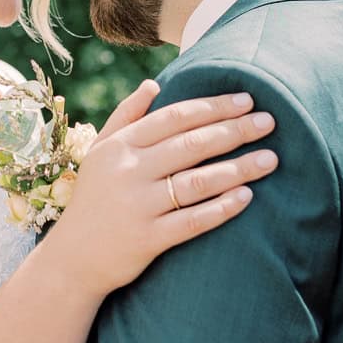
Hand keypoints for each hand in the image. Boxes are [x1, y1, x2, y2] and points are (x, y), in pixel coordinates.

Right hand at [50, 86, 277, 297]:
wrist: (73, 258)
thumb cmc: (94, 198)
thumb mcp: (100, 152)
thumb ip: (126, 116)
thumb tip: (154, 84)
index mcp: (120, 146)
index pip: (174, 118)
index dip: (213, 107)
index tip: (246, 101)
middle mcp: (129, 171)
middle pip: (191, 144)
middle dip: (234, 131)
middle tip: (269, 123)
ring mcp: (138, 206)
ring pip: (197, 181)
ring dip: (238, 168)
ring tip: (270, 159)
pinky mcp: (148, 239)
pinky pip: (193, 221)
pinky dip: (222, 208)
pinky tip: (247, 197)